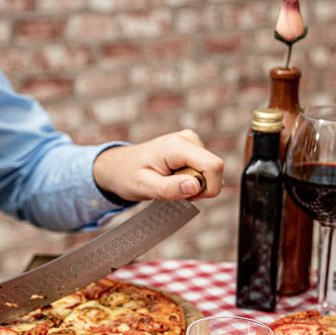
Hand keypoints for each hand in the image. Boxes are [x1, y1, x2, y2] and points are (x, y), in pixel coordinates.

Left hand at [93, 129, 223, 201]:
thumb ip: (171, 188)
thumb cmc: (129, 176)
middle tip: (175, 190)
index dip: (207, 187)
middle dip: (200, 188)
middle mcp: (188, 139)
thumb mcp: (146, 187)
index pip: (214, 166)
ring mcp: (192, 142)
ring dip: (196, 185)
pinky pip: (206, 170)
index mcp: (177, 146)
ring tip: (172, 183)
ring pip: (211, 172)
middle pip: (215, 170)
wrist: (120, 167)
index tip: (188, 195)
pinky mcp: (194, 148)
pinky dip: (194, 180)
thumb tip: (195, 186)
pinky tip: (176, 178)